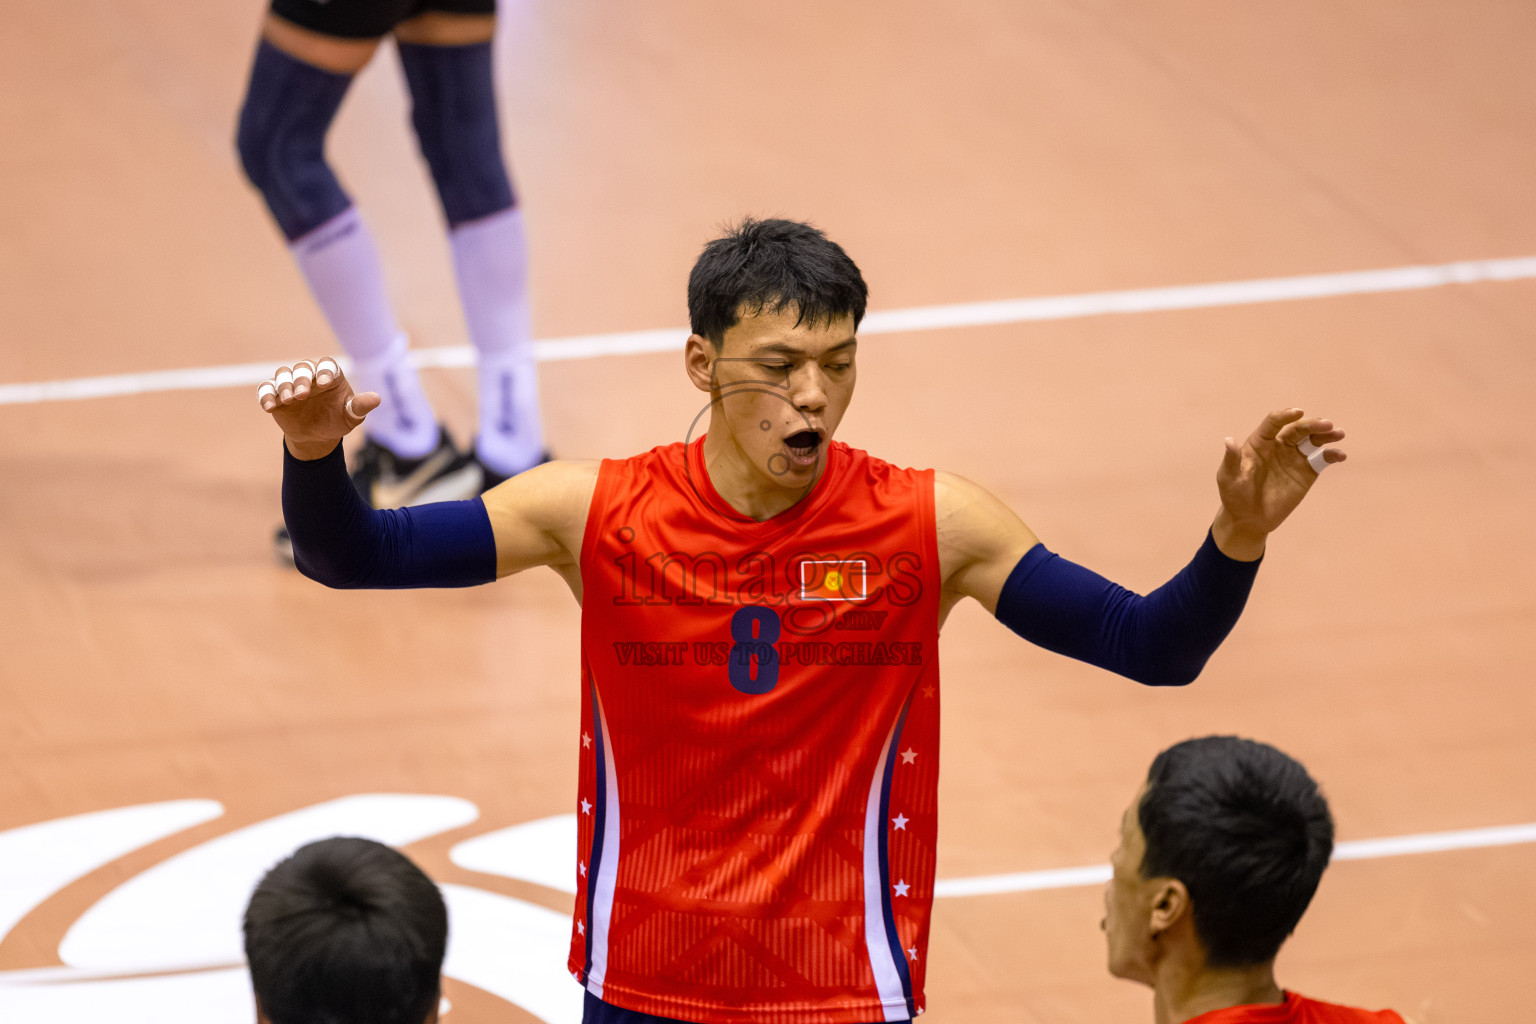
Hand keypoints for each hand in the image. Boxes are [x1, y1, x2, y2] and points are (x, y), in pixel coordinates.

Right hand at [255, 357, 379, 459]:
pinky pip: (266, 389)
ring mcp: (291, 384)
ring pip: (283, 375)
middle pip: (303, 367)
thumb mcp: (351, 416)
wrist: (317, 436)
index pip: (327, 365)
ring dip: (284, 385)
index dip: (325, 371)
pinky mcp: (275, 395)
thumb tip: (376, 399)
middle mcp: (310, 375)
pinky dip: (266, 395)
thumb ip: (360, 406)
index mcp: (330, 376)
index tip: (325, 383)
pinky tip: (269, 407)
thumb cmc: (337, 420)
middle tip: (302, 395)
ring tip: (288, 400)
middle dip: (301, 379)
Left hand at [1212, 408, 1345, 558]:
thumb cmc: (1234, 496)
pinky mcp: (1306, 472)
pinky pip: (1321, 460)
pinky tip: (1340, 455)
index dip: (1285, 416)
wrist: (1249, 519)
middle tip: (1327, 424)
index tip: (1297, 412)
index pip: (1273, 423)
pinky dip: (1332, 455)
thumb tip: (1229, 440)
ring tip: (1339, 433)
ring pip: (1313, 440)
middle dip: (1312, 424)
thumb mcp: (1228, 478)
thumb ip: (1231, 460)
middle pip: (1297, 429)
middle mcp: (1279, 446)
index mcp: (1260, 442)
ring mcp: (1294, 458)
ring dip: (1326, 435)